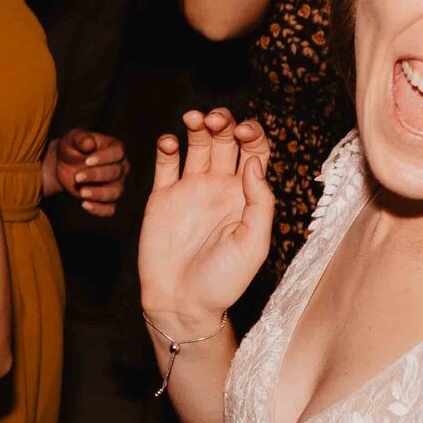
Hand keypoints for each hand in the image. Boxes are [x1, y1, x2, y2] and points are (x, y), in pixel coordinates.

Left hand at [44, 128, 128, 216]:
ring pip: (116, 192)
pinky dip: (99, 209)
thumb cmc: (72, 147)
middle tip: (77, 176)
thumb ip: (81, 138)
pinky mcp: (107, 200)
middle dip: (96, 176)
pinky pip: (110, 209)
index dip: (105, 158)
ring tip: (82, 192)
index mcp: (115, 148)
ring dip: (99, 194)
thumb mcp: (72, 138)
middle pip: (116, 173)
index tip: (87, 161)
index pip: (118, 153)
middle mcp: (120, 167)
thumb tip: (90, 143)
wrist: (63, 164)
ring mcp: (116, 185)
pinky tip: (84, 204)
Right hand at [139, 109, 272, 329]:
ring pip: (197, 144)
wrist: (181, 302)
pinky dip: (167, 145)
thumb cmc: (223, 280)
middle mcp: (219, 187)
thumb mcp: (254, 244)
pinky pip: (165, 162)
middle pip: (226, 140)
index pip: (255, 151)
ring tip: (193, 119)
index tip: (243, 133)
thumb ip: (260, 202)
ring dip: (197, 125)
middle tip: (215, 119)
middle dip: (224, 122)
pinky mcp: (162, 196)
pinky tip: (170, 142)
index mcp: (246, 196)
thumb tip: (254, 162)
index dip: (252, 134)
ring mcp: (190, 189)